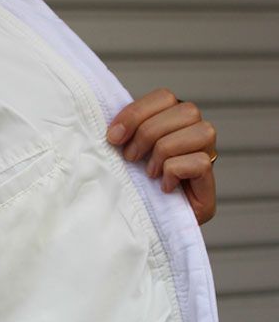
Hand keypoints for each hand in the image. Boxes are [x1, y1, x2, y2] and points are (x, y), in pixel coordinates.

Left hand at [106, 88, 216, 224]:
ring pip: (199, 132)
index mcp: (173, 120)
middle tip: (130, 157)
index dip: (137, 113)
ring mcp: (207, 156)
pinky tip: (164, 186)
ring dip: (164, 152)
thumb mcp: (123, 153)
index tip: (113, 137)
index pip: (164, 96)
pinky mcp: (208, 183)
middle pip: (185, 110)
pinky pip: (200, 162)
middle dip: (148, 133)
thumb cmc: (131, 185)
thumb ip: (124, 133)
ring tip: (149, 173)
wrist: (142, 225)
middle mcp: (195, 133)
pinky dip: (175, 172)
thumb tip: (111, 127)